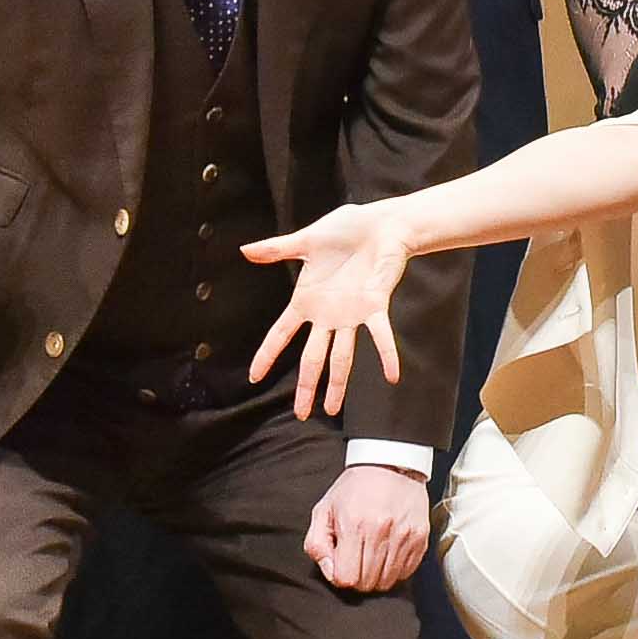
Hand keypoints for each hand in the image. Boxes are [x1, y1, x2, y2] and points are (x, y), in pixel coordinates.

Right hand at [240, 202, 413, 415]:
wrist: (381, 224)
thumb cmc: (346, 230)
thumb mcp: (307, 241)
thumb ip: (278, 249)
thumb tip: (244, 249)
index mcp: (307, 300)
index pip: (280, 333)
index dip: (267, 354)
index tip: (254, 377)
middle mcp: (327, 315)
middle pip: (312, 358)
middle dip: (306, 386)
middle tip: (301, 414)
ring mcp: (351, 314)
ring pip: (341, 356)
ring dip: (337, 383)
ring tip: (331, 410)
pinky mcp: (375, 306)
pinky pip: (381, 335)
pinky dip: (387, 355)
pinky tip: (392, 375)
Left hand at [305, 466, 426, 594]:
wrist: (391, 463)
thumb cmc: (355, 488)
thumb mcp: (323, 510)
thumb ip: (317, 545)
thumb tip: (330, 572)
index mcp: (354, 525)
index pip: (347, 578)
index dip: (340, 576)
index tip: (342, 564)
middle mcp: (382, 532)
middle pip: (367, 583)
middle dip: (358, 578)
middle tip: (356, 560)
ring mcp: (405, 536)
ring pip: (387, 581)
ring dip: (377, 576)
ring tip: (372, 556)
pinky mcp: (421, 538)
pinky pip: (407, 572)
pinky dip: (395, 570)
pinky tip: (388, 553)